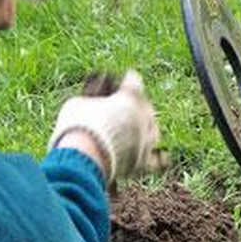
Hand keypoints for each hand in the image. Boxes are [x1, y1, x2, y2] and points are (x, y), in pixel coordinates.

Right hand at [48, 70, 166, 184]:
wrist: (82, 156)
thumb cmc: (77, 125)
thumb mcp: (79, 102)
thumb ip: (92, 99)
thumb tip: (92, 103)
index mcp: (130, 97)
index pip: (134, 81)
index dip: (127, 80)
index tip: (125, 79)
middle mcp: (143, 117)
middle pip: (146, 106)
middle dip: (136, 104)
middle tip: (125, 106)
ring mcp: (146, 140)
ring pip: (154, 130)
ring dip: (147, 127)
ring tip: (139, 127)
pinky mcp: (142, 162)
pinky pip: (158, 161)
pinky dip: (160, 157)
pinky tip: (163, 155)